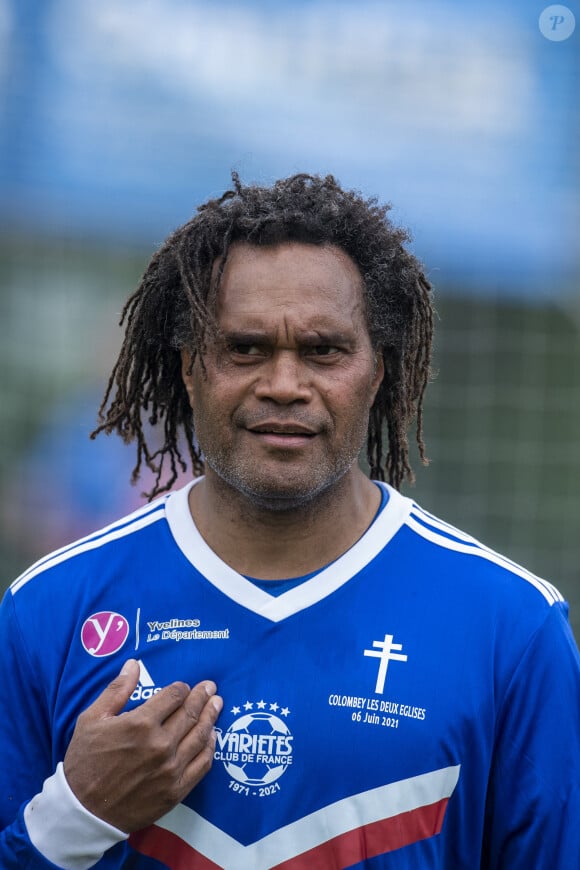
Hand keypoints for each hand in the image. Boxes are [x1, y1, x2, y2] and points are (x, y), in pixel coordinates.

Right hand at [63, 659, 222, 831]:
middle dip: (202, 696)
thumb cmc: (84, 762)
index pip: (173, 696)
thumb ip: (116, 690)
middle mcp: (160, 745)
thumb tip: (133, 664)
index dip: (181, 688)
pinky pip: (201, 765)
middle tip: (211, 687)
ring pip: (200, 736)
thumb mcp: (92, 719)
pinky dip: (209, 748)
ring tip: (217, 705)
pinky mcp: (175, 791)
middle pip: (190, 713)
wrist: (83, 812)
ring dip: (211, 717)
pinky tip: (212, 737)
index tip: (184, 686)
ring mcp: (170, 769)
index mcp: (140, 724)